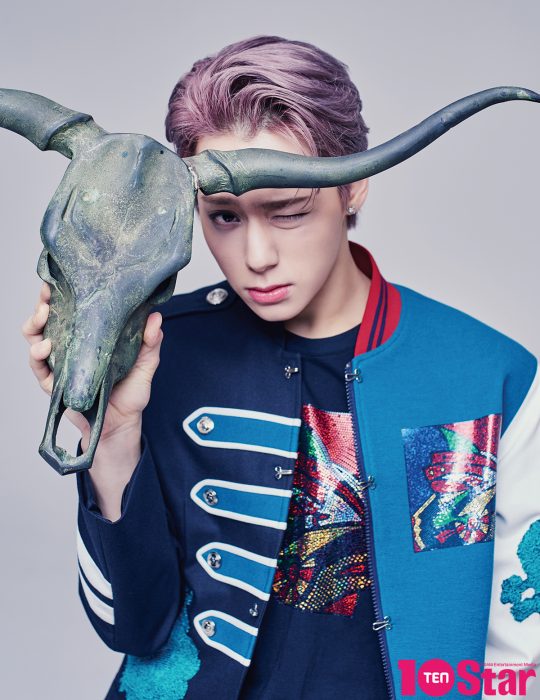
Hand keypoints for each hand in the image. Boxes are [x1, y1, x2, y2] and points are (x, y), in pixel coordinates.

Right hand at [22, 282, 163, 446]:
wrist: (122, 425)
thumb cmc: (131, 394)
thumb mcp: (146, 365)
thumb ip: (150, 342)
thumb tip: (156, 317)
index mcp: (89, 338)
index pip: (71, 310)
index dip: (63, 294)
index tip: (62, 279)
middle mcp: (70, 348)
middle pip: (47, 320)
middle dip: (42, 303)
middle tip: (47, 294)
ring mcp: (59, 365)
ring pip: (36, 338)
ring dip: (34, 325)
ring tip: (43, 316)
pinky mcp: (53, 384)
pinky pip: (37, 367)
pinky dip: (36, 355)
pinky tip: (44, 347)